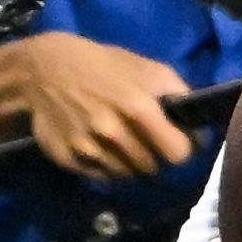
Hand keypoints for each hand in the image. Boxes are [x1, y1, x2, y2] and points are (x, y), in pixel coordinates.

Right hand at [17, 31, 194, 179]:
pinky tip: (102, 147)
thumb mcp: (147, 67)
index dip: (183, 150)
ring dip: (130, 164)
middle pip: (151, 168)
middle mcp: (114, 133)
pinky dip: (106, 167)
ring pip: (126, 175)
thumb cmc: (104, 64)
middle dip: (154, 157)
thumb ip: (175, 92)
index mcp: (139, 107)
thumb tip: (197, 125)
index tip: (181, 144)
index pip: (177, 152)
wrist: (45, 70)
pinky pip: (100, 176)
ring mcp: (89, 149)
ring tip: (124, 143)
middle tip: (148, 142)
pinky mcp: (69, 160)